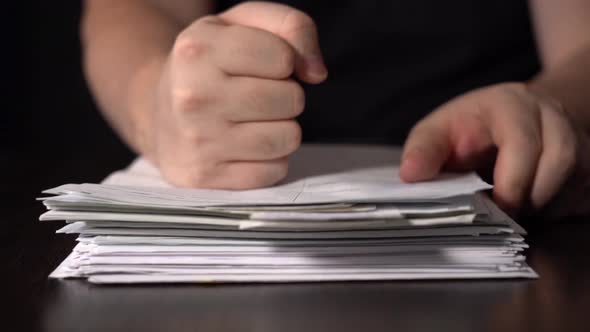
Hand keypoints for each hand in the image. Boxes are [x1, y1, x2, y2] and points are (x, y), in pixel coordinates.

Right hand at [142, 2, 326, 188]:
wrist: (159, 113)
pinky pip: (273, 171)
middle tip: (259, 96)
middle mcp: (193, 96)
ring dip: (282, 130)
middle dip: (287, 97)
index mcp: (198, 50)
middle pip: (291, 100)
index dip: (285, 60)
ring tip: (254, 121)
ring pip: (287, 138)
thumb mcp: (241, 24)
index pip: (283, 57)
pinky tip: (245, 147)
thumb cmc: (209, 65)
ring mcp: (198, 141)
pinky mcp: (206, 176)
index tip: (264, 65)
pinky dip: (270, 160)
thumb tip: (316, 72)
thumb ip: (291, 26)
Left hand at [400, 82, 589, 216]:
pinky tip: (536, 209)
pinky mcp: (589, 158)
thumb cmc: (469, 128)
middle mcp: (551, 114)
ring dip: (548, 205)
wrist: (513, 118)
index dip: (511, 181)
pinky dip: (561, 208)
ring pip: (578, 177)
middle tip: (506, 216)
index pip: (523, 141)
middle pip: (560, 160)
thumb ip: (424, 150)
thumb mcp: (438, 131)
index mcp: (511, 104)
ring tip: (518, 212)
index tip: (496, 207)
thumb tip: (411, 174)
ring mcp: (577, 134)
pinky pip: (585, 191)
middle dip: (531, 196)